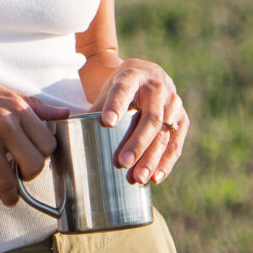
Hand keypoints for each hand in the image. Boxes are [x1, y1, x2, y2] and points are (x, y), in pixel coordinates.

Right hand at [0, 60, 58, 205]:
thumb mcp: (1, 90)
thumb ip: (34, 106)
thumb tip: (64, 114)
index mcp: (16, 107)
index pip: (48, 143)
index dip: (43, 156)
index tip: (34, 160)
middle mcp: (3, 124)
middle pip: (34, 165)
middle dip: (29, 177)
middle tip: (21, 178)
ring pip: (8, 182)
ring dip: (9, 194)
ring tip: (7, 196)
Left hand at [89, 59, 189, 185]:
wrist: (147, 74)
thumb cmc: (121, 88)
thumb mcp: (107, 91)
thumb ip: (94, 112)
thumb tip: (71, 140)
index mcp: (133, 76)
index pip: (124, 90)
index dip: (117, 105)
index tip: (107, 122)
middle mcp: (157, 87)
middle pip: (150, 117)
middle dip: (137, 143)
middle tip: (122, 163)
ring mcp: (173, 102)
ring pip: (164, 133)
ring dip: (152, 158)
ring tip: (137, 178)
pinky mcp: (182, 118)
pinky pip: (176, 142)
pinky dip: (166, 162)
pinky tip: (155, 177)